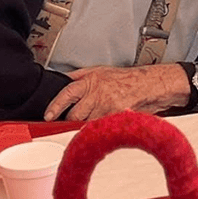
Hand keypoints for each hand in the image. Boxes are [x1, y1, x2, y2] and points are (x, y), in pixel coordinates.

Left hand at [43, 64, 190, 121]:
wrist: (149, 85)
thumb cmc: (127, 78)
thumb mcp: (100, 71)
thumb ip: (80, 76)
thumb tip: (62, 79)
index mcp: (90, 81)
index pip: (66, 94)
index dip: (55, 106)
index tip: (48, 115)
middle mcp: (96, 94)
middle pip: (74, 114)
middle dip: (72, 119)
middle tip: (74, 119)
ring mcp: (105, 107)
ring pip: (86, 123)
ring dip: (86, 124)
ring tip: (94, 119)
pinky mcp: (114, 118)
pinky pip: (100, 127)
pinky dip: (100, 128)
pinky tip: (105, 124)